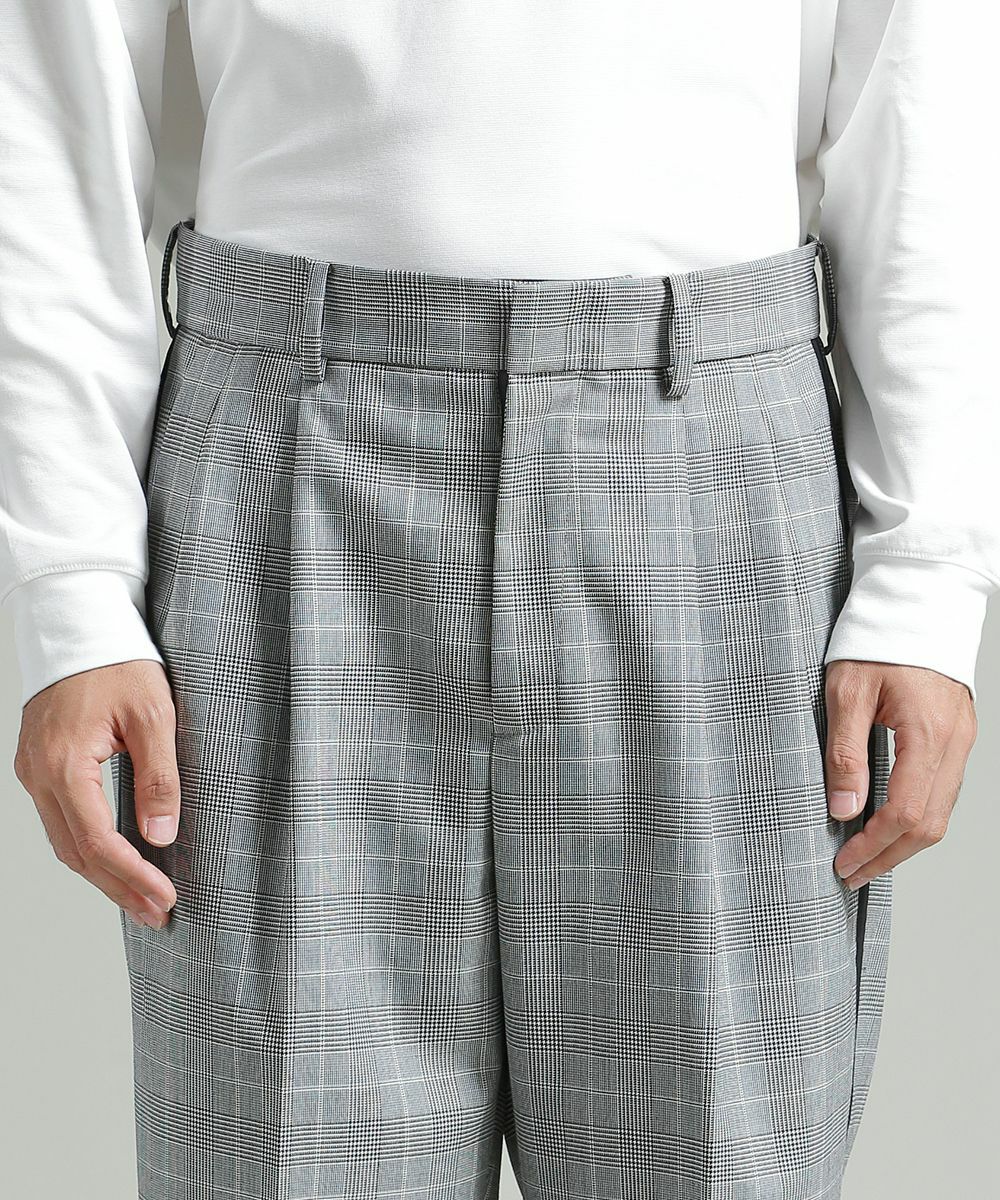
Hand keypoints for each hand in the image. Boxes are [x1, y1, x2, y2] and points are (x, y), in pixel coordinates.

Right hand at [13, 661, 179, 927]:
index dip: (132, 877)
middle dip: (119, 888)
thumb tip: (161, 833)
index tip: (165, 898)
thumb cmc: (118, 662)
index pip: (97, 841)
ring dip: (104, 875)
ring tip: (144, 899)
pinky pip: (61, 821)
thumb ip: (158, 775)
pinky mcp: (40, 766)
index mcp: (64, 764)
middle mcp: (39, 775)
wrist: (79, 625)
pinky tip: (117, 860)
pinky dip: (89, 848)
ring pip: (65, 842)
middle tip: (158, 913)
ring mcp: (34, 772)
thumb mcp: (154, 714)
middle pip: (77, 853)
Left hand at [823, 659, 977, 889]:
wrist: (915, 604)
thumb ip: (845, 753)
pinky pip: (942, 790)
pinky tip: (888, 823)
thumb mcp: (846, 692)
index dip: (874, 845)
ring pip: (940, 812)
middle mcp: (954, 743)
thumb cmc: (877, 640)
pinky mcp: (956, 736)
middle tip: (852, 873)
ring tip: (865, 857)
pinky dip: (916, 815)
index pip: (906, 812)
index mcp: (927, 734)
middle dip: (889, 856)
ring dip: (903, 842)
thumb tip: (843, 809)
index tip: (844, 862)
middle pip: (929, 824)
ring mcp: (961, 741)